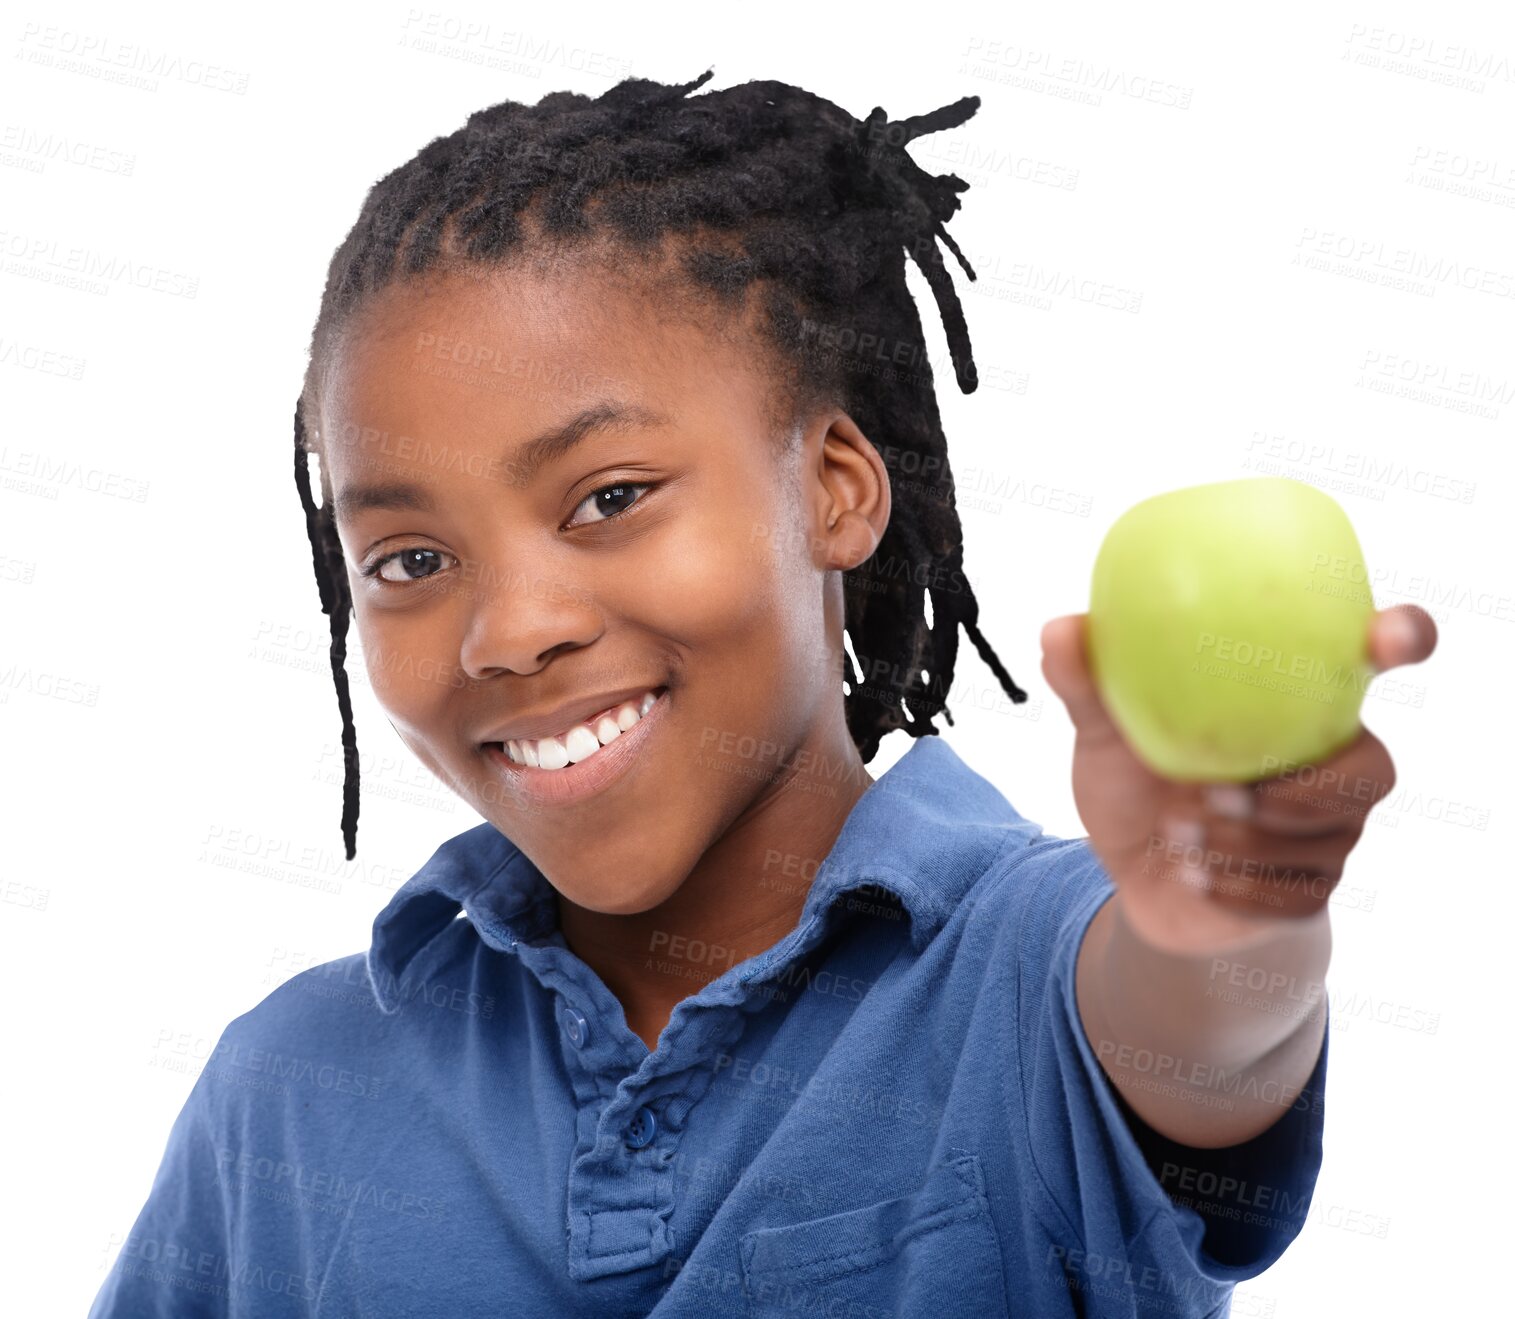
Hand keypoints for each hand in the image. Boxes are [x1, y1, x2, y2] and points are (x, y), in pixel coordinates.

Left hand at [1040, 604, 1438, 953]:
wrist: (1137, 879)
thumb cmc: (1135, 784)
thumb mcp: (1103, 735)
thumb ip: (1088, 684)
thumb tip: (1061, 628)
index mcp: (1297, 705)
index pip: (1377, 659)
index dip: (1403, 639)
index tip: (1391, 636)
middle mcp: (1332, 765)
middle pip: (1374, 770)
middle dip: (1302, 789)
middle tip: (1218, 791)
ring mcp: (1330, 833)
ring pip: (1329, 840)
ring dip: (1249, 841)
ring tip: (1178, 834)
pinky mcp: (1311, 892)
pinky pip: (1299, 895)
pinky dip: (1239, 888)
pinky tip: (1193, 877)